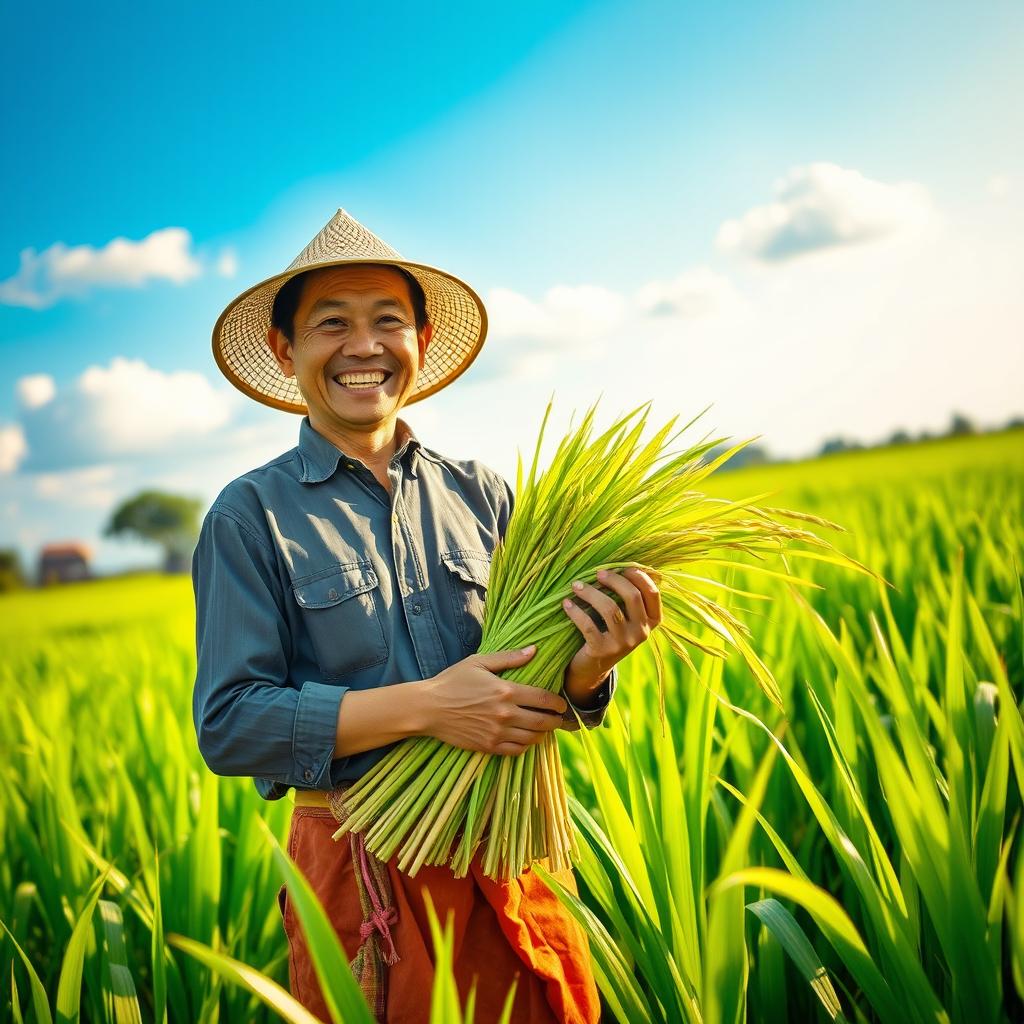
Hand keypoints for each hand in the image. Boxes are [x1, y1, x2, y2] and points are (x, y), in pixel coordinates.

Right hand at [422, 646, 567, 755]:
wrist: (428, 708)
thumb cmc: (453, 681)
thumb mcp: (479, 662)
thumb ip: (509, 658)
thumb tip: (534, 650)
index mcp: (506, 691)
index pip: (543, 699)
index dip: (557, 703)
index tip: (561, 704)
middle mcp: (505, 714)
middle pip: (543, 721)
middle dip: (556, 721)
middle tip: (558, 719)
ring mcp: (497, 733)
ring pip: (532, 738)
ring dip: (543, 734)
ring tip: (544, 728)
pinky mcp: (488, 747)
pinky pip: (517, 751)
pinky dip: (526, 746)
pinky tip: (526, 739)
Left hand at [562, 567, 661, 701]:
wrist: (593, 666)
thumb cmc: (609, 630)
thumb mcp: (626, 616)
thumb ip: (629, 595)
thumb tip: (626, 563)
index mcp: (652, 621)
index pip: (652, 593)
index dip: (638, 576)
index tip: (621, 566)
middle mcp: (642, 633)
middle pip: (632, 597)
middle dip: (614, 580)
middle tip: (597, 573)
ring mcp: (623, 643)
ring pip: (609, 609)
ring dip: (591, 593)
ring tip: (576, 585)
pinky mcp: (602, 651)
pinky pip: (588, 625)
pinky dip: (575, 611)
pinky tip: (566, 603)